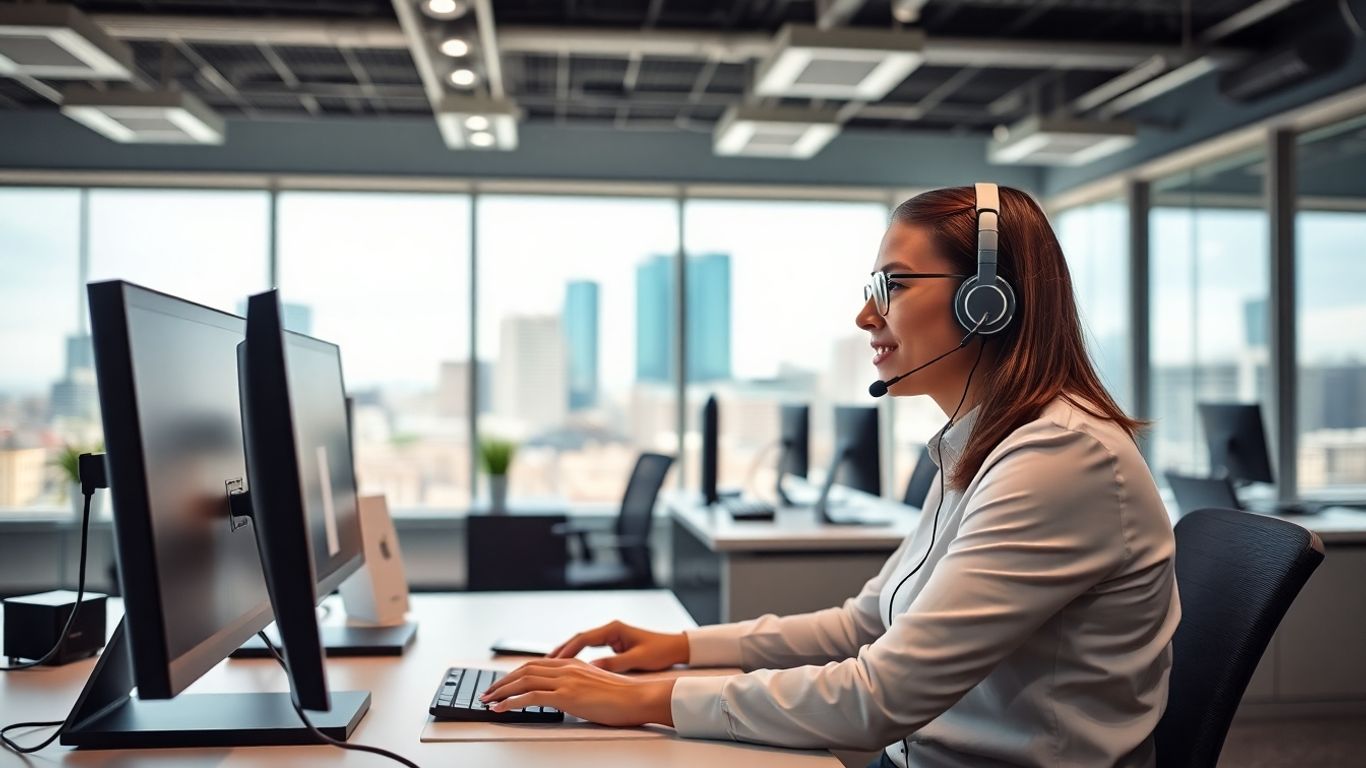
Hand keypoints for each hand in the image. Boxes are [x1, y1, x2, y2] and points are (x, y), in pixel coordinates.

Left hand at [480, 658, 675, 726]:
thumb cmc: (623, 697)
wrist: (638, 698)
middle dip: (503, 681)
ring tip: (487, 700)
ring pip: (523, 681)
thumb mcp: (595, 686)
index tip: (503, 684)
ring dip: (501, 691)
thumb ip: (577, 686)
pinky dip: (511, 702)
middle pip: (525, 670)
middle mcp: (567, 668)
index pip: (536, 665)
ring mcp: (566, 681)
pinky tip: (500, 709)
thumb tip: (565, 697)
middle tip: (488, 692)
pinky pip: (531, 697)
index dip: (515, 674)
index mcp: (573, 664)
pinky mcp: (567, 696)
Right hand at [549, 620, 688, 672]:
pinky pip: (590, 648)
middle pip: (578, 638)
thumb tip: (592, 669)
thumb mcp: (637, 659)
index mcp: (614, 629)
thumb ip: (614, 664)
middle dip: (561, 650)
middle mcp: (610, 629)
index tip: (554, 661)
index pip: (584, 638)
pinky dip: (578, 656)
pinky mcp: (613, 643)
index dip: (567, 650)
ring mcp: (611, 635)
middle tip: (543, 663)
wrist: (676, 647)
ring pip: (582, 643)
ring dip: (567, 653)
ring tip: (549, 665)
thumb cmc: (660, 651)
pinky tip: (569, 666)